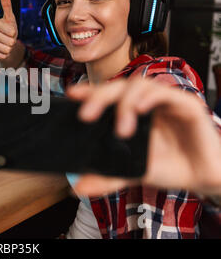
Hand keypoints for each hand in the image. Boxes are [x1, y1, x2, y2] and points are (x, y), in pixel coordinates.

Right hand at [0, 0, 21, 64]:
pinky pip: (1, 55)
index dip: (15, 33)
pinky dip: (4, 54)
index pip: (12, 32)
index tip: (10, 31)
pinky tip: (1, 50)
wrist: (4, 44)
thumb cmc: (8, 29)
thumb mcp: (10, 18)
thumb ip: (7, 6)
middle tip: (8, 39)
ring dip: (9, 49)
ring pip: (6, 49)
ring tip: (5, 45)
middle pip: (10, 41)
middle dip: (12, 42)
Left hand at [65, 77, 220, 196]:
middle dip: (99, 96)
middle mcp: (144, 102)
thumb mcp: (131, 171)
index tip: (70, 94)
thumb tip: (78, 186)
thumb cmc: (167, 167)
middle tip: (85, 115)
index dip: (89, 91)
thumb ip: (107, 176)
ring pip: (138, 85)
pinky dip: (149, 98)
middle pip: (117, 87)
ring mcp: (165, 100)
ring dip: (125, 103)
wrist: (201, 177)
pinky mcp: (186, 104)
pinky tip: (140, 110)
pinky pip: (165, 93)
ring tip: (121, 129)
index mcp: (129, 112)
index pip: (105, 95)